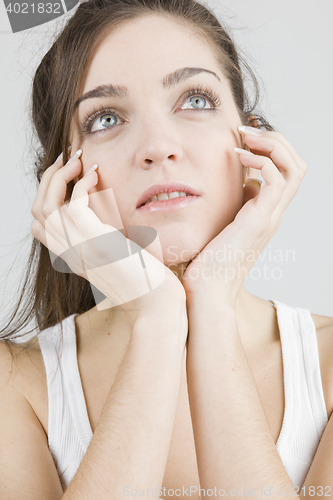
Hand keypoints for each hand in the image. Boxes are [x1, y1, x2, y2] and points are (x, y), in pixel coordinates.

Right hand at [31, 151, 185, 318]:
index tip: (66, 175)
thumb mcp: (114, 256)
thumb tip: (102, 213)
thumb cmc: (143, 280)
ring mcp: (79, 248)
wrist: (155, 303)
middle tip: (70, 159)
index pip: (39, 223)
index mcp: (70, 256)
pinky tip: (98, 176)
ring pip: (47, 204)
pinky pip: (76, 201)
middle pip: (38, 210)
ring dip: (61, 175)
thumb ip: (100, 238)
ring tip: (80, 161)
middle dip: (50, 178)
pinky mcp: (96, 240)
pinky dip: (84, 183)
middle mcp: (68, 253)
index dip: (47, 195)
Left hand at [182, 128, 307, 306]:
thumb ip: (236, 206)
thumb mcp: (224, 225)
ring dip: (272, 144)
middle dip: (276, 139)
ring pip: (294, 167)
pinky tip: (237, 158)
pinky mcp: (258, 221)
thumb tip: (241, 186)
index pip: (287, 171)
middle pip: (297, 164)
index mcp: (266, 213)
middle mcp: (273, 213)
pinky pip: (274, 179)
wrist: (207, 291)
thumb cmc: (208, 262)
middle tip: (247, 132)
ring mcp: (269, 217)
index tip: (245, 138)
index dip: (273, 148)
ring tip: (245, 138)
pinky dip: (260, 161)